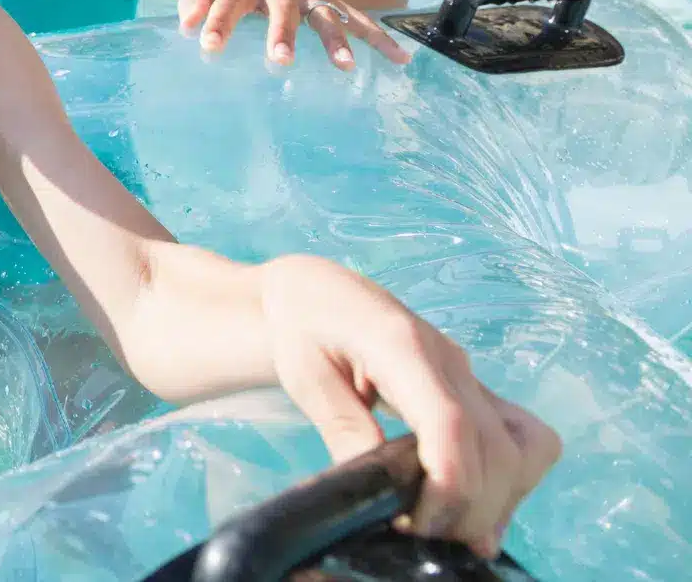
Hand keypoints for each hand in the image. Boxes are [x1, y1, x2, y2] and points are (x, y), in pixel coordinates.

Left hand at [178, 0, 406, 69]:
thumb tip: (185, 26)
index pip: (228, 2)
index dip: (218, 22)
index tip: (208, 46)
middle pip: (282, 9)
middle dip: (283, 33)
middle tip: (281, 59)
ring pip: (327, 14)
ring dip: (335, 39)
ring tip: (345, 66)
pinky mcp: (339, 3)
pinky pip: (363, 21)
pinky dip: (382, 39)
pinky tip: (400, 59)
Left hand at [262, 256, 560, 558]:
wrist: (320, 293)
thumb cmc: (305, 327)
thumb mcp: (304, 376)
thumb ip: (342, 427)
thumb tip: (373, 487)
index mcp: (400, 345)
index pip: (451, 423)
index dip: (449, 484)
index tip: (419, 524)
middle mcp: (450, 360)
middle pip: (498, 447)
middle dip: (470, 507)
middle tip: (420, 536)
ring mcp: (470, 375)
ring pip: (525, 448)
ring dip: (497, 501)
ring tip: (446, 528)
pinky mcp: (478, 392)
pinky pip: (523, 441)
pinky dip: (510, 483)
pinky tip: (471, 506)